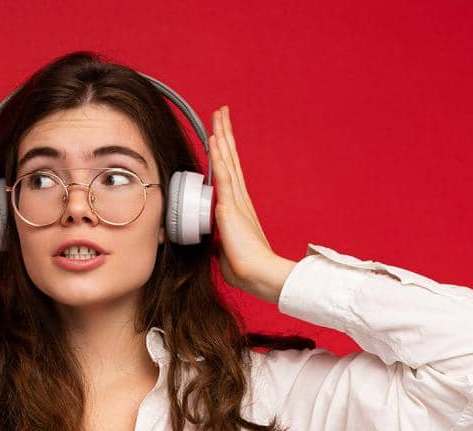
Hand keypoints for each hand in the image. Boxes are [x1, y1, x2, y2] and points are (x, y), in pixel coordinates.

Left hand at [208, 106, 296, 303]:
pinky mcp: (230, 207)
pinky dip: (218, 156)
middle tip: (222, 112)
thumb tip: (213, 241)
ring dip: (222, 135)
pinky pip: (223, 175)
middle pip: (231, 159)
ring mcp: (236, 200)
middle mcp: (240, 199)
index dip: (225, 152)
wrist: (259, 275)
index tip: (221, 135)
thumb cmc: (246, 268)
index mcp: (239, 208)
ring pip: (228, 160)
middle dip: (226, 134)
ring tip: (219, 114)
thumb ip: (219, 241)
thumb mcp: (226, 251)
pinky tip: (215, 139)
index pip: (230, 173)